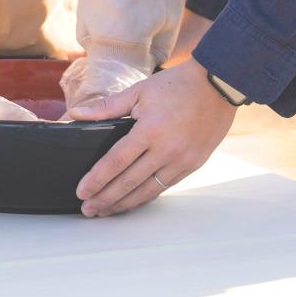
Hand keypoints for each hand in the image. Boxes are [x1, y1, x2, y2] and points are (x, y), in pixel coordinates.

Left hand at [67, 61, 237, 216]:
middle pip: (129, 182)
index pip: (116, 161)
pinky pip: (165, 186)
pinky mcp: (193, 164)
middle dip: (106, 198)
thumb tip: (77, 114)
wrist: (218, 85)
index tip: (81, 191)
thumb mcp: (139, 91)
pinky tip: (133, 200)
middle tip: (88, 210)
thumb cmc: (176, 84)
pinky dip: (147, 196)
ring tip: (106, 211)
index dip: (97, 179)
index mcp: (150, 130)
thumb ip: (107, 106)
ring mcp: (182, 160)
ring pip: (148, 190)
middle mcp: (166, 150)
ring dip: (125, 203)